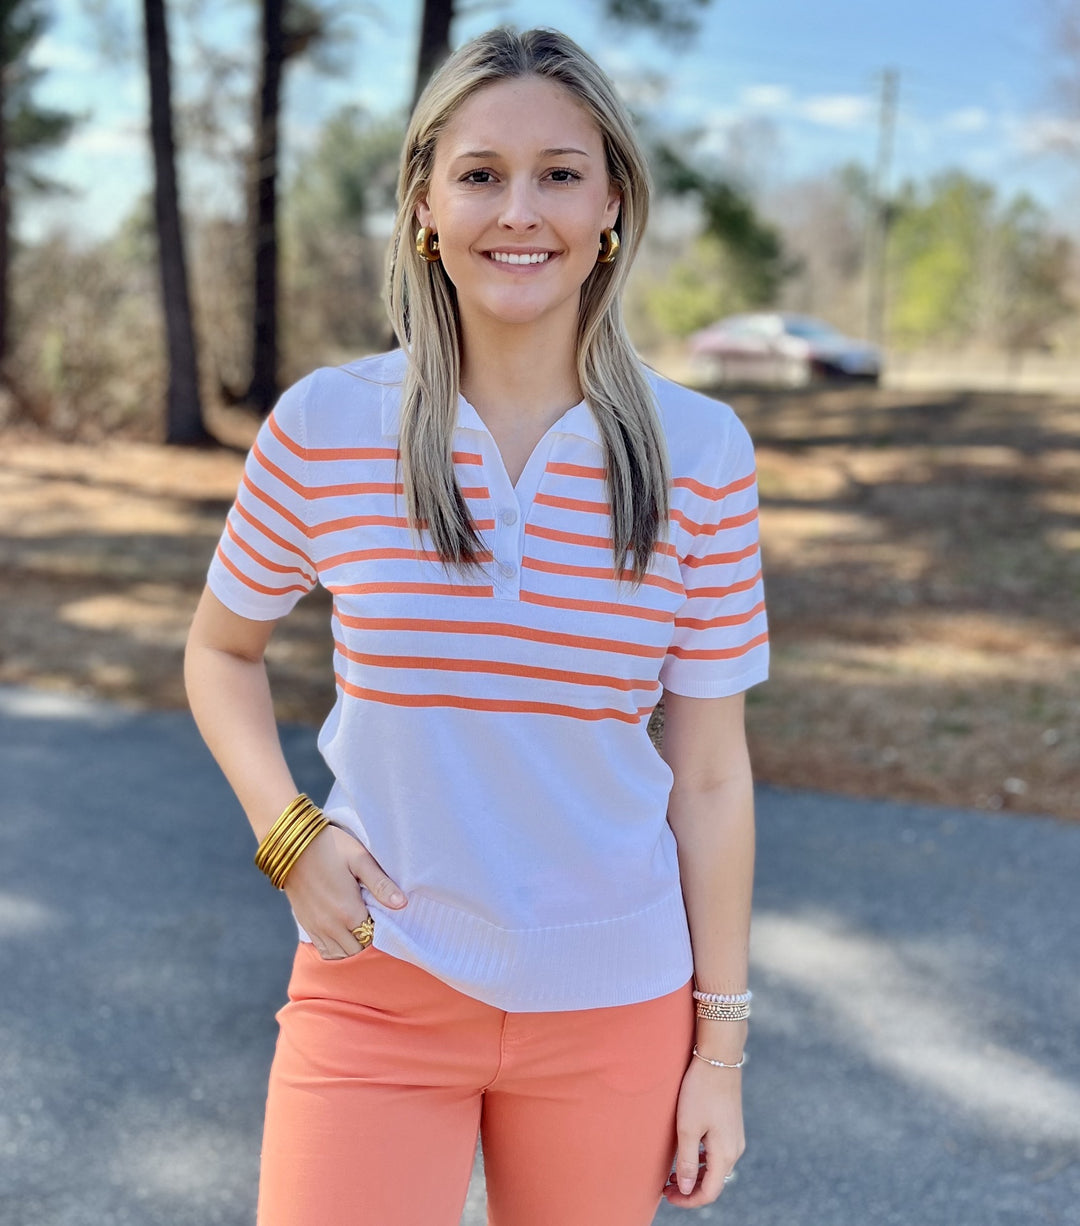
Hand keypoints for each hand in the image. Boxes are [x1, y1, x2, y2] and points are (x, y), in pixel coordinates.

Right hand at [282, 824, 406, 958]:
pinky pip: (324, 950)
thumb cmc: (330, 847)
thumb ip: (381, 885)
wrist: (291, 844)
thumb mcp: (360, 859)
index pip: (373, 937)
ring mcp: (316, 928)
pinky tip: (342, 931)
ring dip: (352, 946)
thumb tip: (402, 904)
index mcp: (348, 912)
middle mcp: (331, 926)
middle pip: (358, 950)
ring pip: (340, 954)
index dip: (381, 929)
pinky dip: (336, 947)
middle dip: (368, 939)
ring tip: (358, 925)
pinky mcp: (306, 925)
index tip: (382, 914)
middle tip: (372, 918)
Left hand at [662, 1056, 744, 1208]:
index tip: (667, 1196)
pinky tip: (689, 1154)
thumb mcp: (688, 1128)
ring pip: (717, 1169)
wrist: (718, 1058)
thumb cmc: (700, 1091)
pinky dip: (703, 1162)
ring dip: (696, 1176)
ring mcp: (735, 1138)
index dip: (688, 1200)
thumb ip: (688, 1162)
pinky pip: (719, 1154)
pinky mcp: (732, 1126)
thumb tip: (686, 1190)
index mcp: (725, 1154)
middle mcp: (735, 1149)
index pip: (709, 1192)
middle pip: (714, 1183)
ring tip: (673, 1173)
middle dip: (690, 1190)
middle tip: (665, 1186)